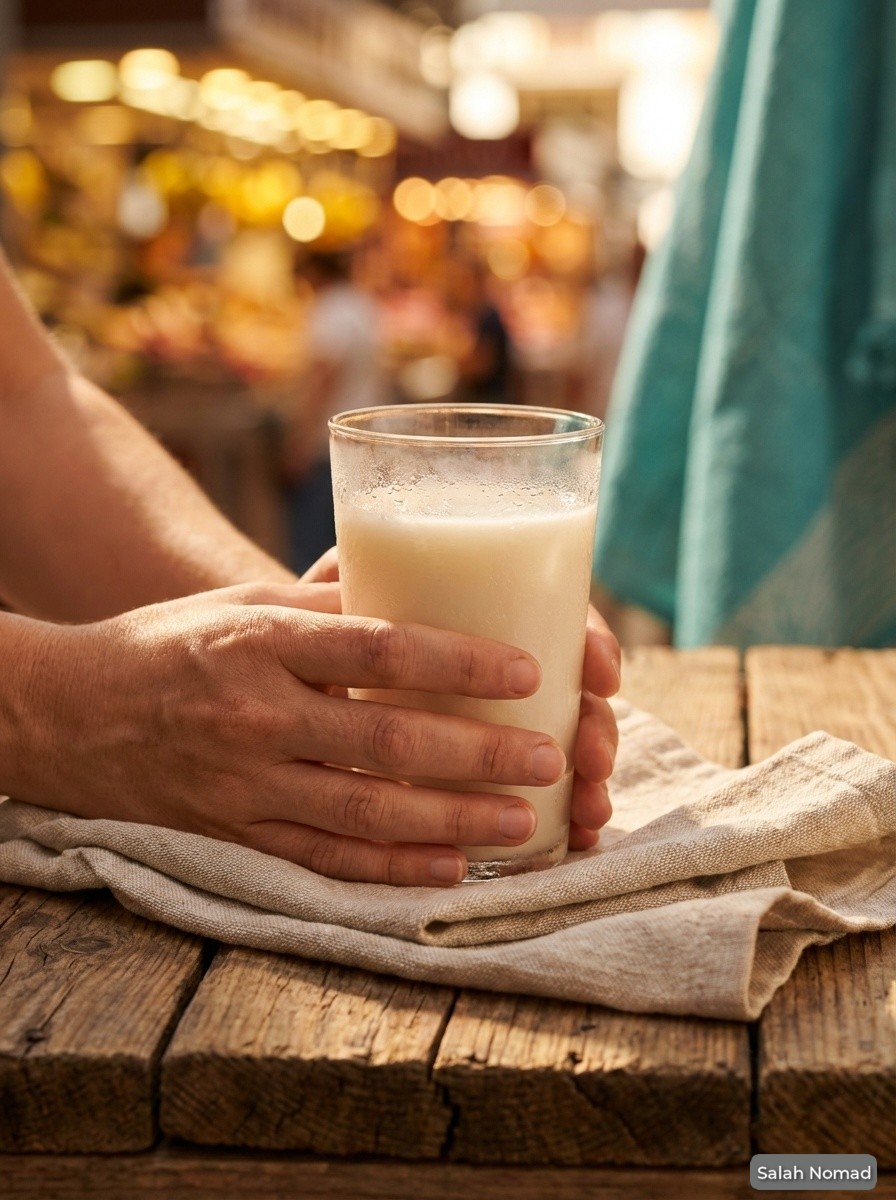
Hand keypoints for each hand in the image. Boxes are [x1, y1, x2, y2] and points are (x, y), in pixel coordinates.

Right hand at [18, 581, 609, 885]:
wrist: (70, 714)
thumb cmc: (168, 644)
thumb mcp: (240, 602)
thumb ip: (325, 605)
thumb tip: (411, 578)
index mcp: (261, 641)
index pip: (378, 649)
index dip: (459, 662)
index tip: (527, 672)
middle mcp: (255, 714)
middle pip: (387, 740)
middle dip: (478, 754)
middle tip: (548, 757)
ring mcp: (245, 783)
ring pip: (366, 810)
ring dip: (453, 820)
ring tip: (522, 823)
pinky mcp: (236, 833)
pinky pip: (323, 857)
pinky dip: (390, 867)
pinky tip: (448, 867)